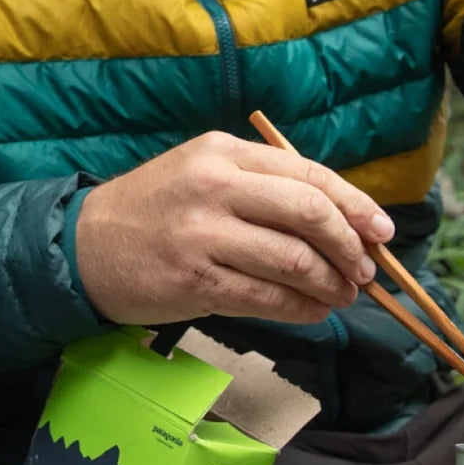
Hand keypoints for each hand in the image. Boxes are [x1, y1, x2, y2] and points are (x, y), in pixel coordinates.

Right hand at [76, 131, 393, 325]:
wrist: (81, 246)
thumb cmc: (155, 211)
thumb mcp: (204, 173)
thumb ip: (264, 186)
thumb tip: (342, 219)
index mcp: (225, 151)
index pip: (310, 175)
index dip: (356, 205)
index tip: (382, 231)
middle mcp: (216, 186)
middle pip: (310, 212)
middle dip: (350, 245)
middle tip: (365, 269)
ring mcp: (203, 234)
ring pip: (294, 260)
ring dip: (331, 284)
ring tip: (343, 296)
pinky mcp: (194, 281)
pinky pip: (267, 298)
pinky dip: (302, 309)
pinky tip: (314, 313)